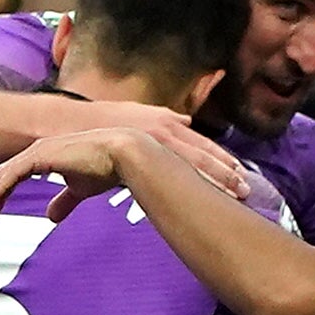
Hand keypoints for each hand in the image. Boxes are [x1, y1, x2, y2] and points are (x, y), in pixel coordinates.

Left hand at [0, 128, 150, 221]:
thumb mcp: (79, 190)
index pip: (11, 177)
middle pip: (1, 176)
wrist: (123, 155)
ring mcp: (37, 151)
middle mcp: (35, 152)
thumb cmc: (104, 169)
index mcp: (42, 157)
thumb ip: (64, 201)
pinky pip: (13, 174)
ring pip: (2, 176)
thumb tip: (50, 218)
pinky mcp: (41, 155)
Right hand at [63, 104, 244, 198]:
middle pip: (203, 150)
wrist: (67, 125)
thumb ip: (146, 135)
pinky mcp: (151, 139)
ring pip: (198, 155)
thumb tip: (167, 134)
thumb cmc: (91, 130)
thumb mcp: (124, 129)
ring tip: (240, 190)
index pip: (195, 144)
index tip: (236, 175)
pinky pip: (181, 159)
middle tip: (247, 189)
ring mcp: (159, 131)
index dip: (216, 160)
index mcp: (161, 123)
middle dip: (226, 169)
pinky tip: (214, 186)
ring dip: (220, 173)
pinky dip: (200, 173)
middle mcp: (165, 124)